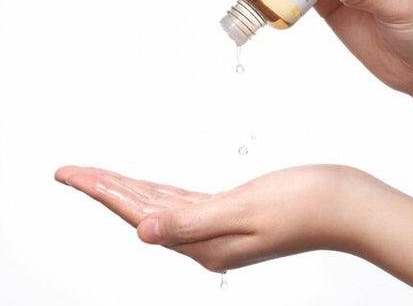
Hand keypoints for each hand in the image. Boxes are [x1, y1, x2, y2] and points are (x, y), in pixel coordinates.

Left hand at [55, 164, 361, 270]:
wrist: (344, 206)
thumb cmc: (305, 204)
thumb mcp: (245, 210)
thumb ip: (191, 222)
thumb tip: (141, 232)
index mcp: (202, 241)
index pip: (136, 212)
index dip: (100, 190)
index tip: (68, 174)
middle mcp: (203, 238)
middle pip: (139, 208)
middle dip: (102, 188)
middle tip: (69, 172)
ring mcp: (215, 226)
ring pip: (156, 204)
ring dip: (124, 189)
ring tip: (97, 177)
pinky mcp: (228, 212)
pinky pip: (179, 201)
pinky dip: (155, 192)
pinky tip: (146, 189)